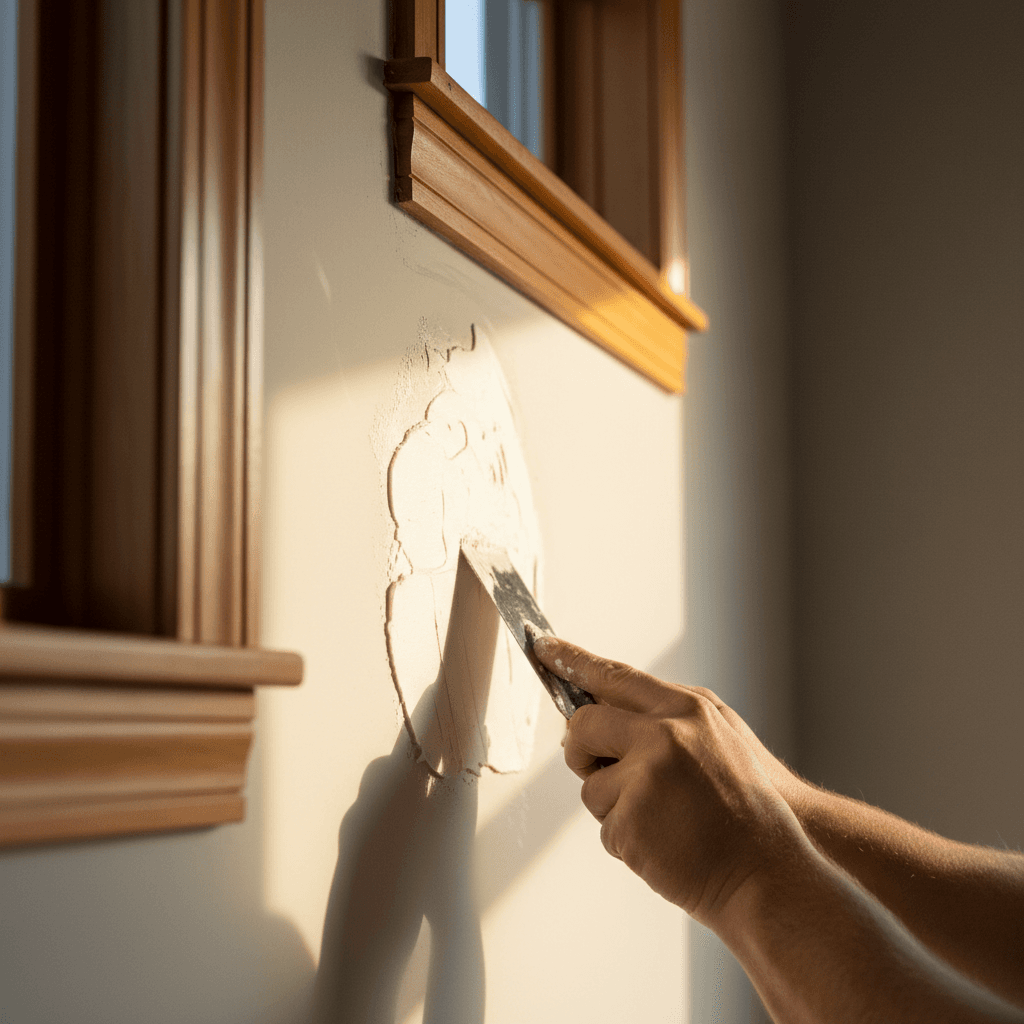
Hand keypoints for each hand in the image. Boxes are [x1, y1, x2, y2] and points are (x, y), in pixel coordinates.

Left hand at [533, 636, 809, 927]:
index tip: (543, 646)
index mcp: (687, 710)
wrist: (771, 871)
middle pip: (584, 725)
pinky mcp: (633, 822)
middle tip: (599, 770)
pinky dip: (627, 841)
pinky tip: (664, 845)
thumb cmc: (748, 808)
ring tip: (664, 820)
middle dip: (582, 750)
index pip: (616, 677)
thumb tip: (607, 709)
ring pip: (591, 785)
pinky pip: (606, 827)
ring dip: (614, 807)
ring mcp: (647, 779)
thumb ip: (667, 718)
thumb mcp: (721, 738)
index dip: (574, 660)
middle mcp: (665, 736)